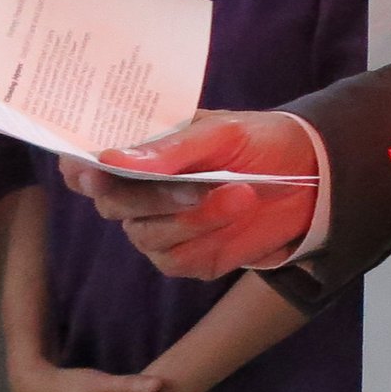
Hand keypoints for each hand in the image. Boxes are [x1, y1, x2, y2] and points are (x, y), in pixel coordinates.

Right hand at [63, 112, 318, 277]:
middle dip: (153, 197)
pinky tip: (237, 214)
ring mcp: (158, 229)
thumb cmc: (258, 143)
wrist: (311, 177)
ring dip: (193, 217)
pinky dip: (209, 236)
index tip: (91, 170)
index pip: (85, 166)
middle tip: (198, 187)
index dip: (79, 170)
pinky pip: (177, 258)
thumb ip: (171, 148)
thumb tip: (111, 158)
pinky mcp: (186, 258)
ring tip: (240, 194)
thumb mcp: (222, 133)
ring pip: (147, 235)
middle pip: (113, 205)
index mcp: (137, 156)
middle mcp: (137, 195)